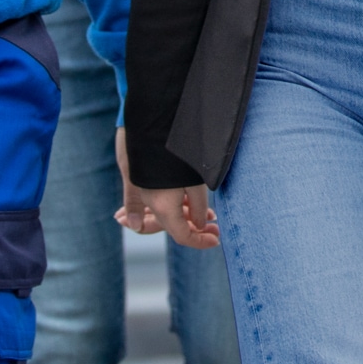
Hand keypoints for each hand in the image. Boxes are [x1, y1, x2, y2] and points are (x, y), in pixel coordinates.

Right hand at [114, 131, 221, 247]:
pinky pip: (161, 202)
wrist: (153, 122)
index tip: (216, 239)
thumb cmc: (176, 151)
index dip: (200, 241)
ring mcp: (145, 192)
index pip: (182, 235)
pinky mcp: (145, 181)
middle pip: (174, 227)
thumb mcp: (195, 180)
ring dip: (188, 217)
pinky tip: (194, 203)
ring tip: (209, 215)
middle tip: (216, 228)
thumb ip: (198, 206)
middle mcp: (150, 203)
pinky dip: (178, 206)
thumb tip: (200, 224)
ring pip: (168, 214)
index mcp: (163, 206)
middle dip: (196, 230)